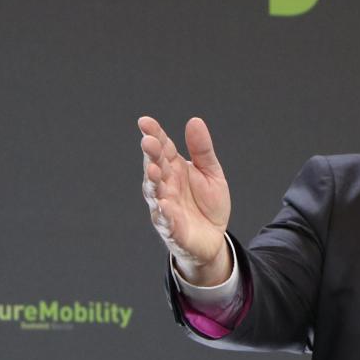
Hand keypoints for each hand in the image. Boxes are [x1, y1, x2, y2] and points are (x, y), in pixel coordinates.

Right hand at [139, 115, 232, 285]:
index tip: (145, 122)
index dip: (154, 134)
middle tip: (148, 141)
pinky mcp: (171, 228)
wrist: (214, 238)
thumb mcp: (211, 173)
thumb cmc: (207, 204)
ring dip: (152, 181)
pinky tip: (163, 206)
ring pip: (154, 192)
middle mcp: (166, 185)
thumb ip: (202, 150)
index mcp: (174, 168)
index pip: (162, 148)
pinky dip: (163, 214)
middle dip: (151, 155)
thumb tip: (194, 121)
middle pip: (155, 166)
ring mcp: (165, 206)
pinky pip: (165, 221)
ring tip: (153, 170)